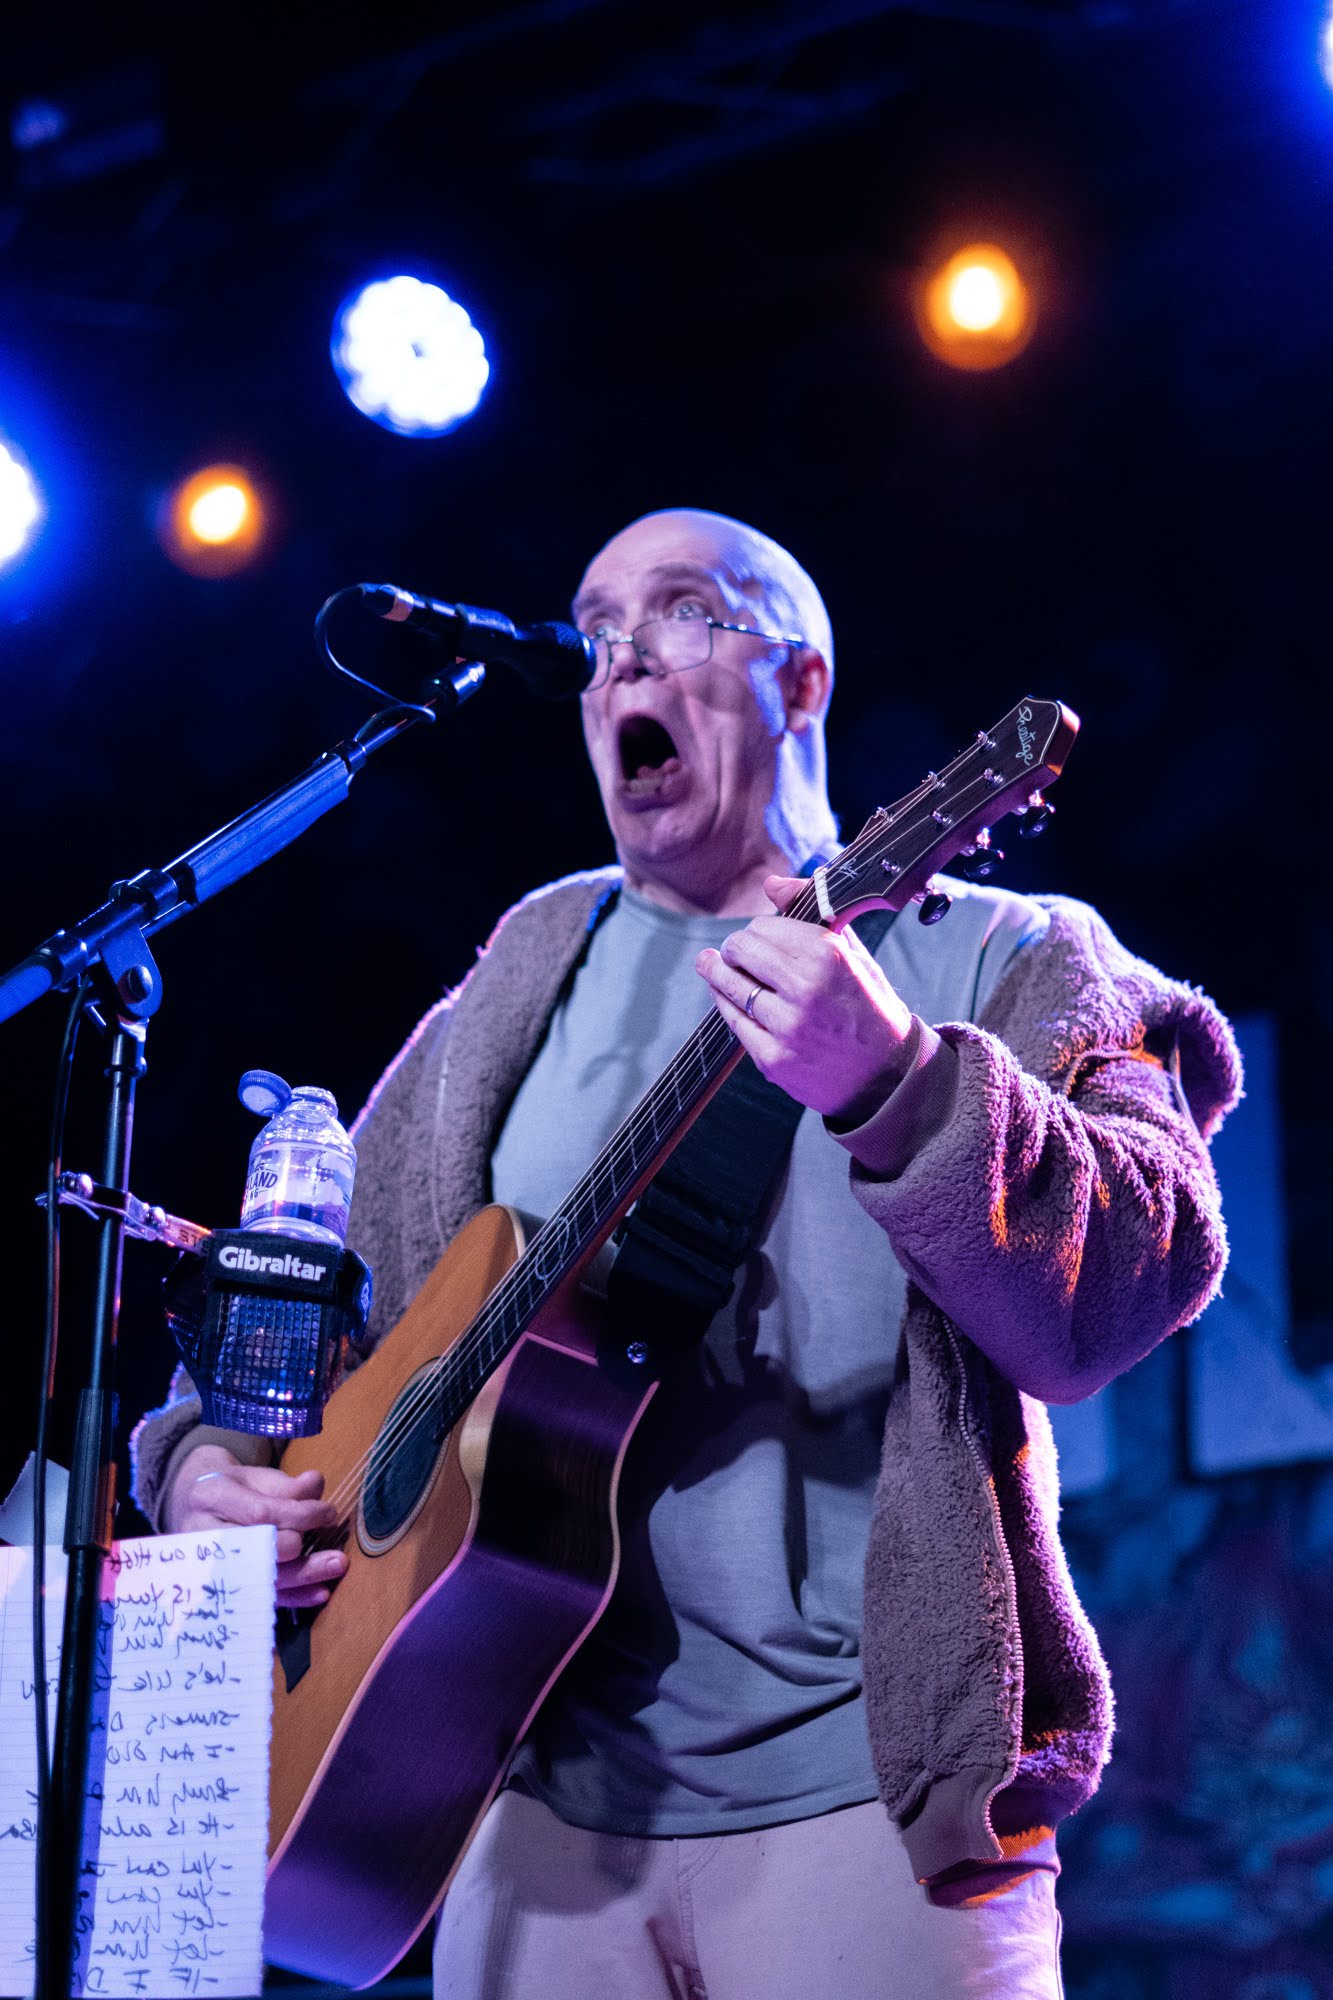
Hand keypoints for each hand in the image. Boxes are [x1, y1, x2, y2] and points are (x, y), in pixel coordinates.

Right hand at [163, 1444, 348, 1609]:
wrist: (198, 1507)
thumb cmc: (237, 1490)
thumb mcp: (257, 1478)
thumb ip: (287, 1485)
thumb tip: (316, 1483)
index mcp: (211, 1497)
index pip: (259, 1513)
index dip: (299, 1515)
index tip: (329, 1514)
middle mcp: (204, 1535)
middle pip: (259, 1549)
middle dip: (299, 1545)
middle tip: (328, 1538)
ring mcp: (210, 1566)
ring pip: (262, 1578)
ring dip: (305, 1574)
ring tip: (338, 1565)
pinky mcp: (225, 1587)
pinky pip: (262, 1597)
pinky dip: (294, 1597)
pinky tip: (320, 1592)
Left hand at [695, 873, 914, 1122]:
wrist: (886, 1075)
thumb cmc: (868, 1006)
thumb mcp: (853, 954)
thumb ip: (813, 913)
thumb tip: (771, 883)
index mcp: (827, 956)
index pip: (763, 927)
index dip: (758, 929)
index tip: (760, 934)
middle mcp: (805, 990)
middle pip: (739, 950)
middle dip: (734, 948)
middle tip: (735, 951)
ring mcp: (787, 1028)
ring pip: (729, 985)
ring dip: (717, 972)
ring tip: (711, 965)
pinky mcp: (773, 1059)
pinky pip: (734, 1021)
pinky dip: (727, 1004)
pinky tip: (727, 997)